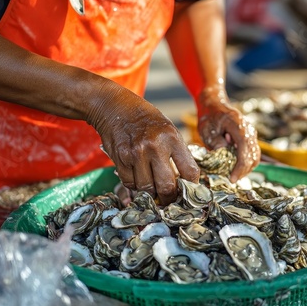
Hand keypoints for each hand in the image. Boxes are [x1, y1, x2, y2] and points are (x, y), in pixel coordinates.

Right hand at [87, 83, 199, 205]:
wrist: (115, 107)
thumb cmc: (146, 120)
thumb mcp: (168, 129)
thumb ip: (177, 153)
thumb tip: (185, 181)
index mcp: (173, 138)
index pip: (190, 171)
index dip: (191, 186)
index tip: (188, 191)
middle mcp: (155, 146)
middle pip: (167, 186)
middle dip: (169, 197)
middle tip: (169, 199)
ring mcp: (136, 153)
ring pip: (146, 189)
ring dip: (150, 191)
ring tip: (152, 184)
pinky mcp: (120, 158)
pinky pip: (130, 183)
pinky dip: (135, 185)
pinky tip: (137, 176)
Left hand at [196, 85, 259, 182]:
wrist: (215, 105)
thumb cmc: (209, 116)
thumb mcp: (206, 128)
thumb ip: (214, 140)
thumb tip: (223, 151)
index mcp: (238, 126)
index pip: (244, 150)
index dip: (240, 167)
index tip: (232, 178)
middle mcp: (248, 130)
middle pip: (253, 156)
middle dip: (243, 170)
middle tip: (231, 179)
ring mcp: (251, 134)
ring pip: (255, 156)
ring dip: (246, 168)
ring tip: (233, 174)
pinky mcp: (250, 138)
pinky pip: (252, 153)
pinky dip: (246, 163)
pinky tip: (236, 167)